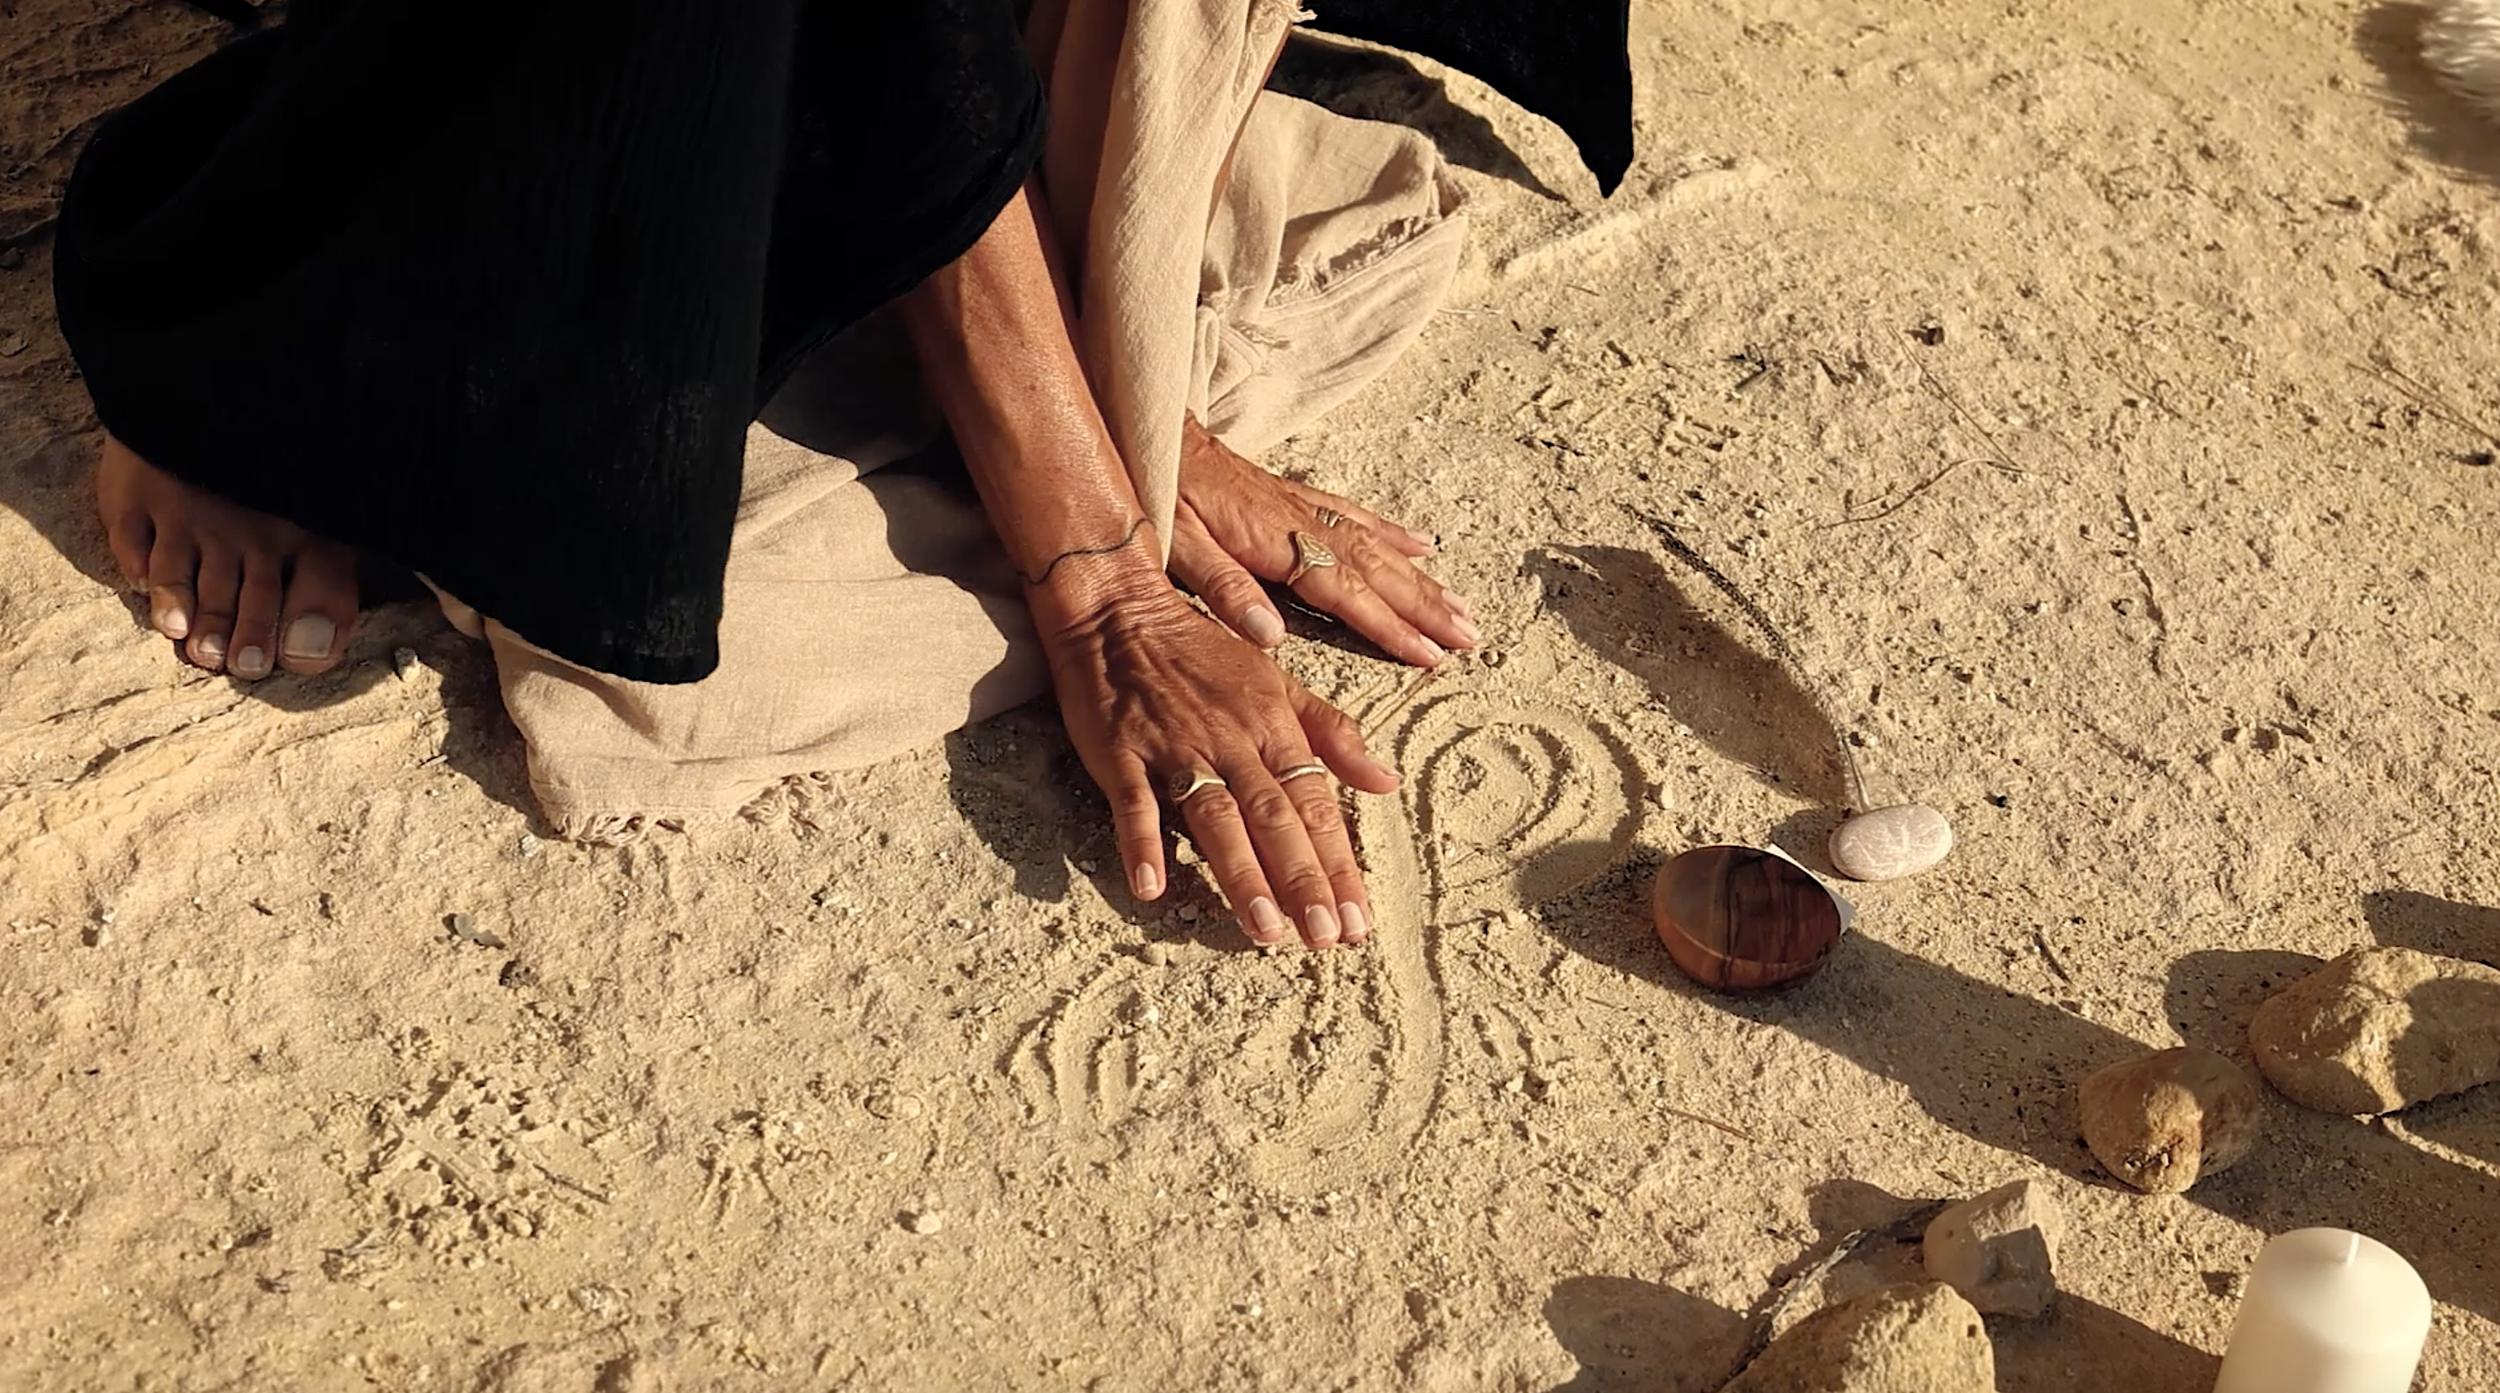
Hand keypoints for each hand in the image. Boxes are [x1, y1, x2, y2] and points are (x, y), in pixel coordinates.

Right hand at [1031, 563, 1400, 949]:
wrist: (1118, 608)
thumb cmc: (1200, 648)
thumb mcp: (1277, 681)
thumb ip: (1332, 734)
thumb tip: (1386, 781)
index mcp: (1273, 726)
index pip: (1315, 806)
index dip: (1338, 865)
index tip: (1358, 919)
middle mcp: (1231, 741)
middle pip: (1274, 819)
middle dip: (1303, 881)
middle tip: (1326, 938)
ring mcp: (1174, 748)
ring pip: (1216, 817)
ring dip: (1241, 874)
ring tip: (1264, 930)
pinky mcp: (1120, 753)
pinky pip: (1134, 803)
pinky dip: (1142, 843)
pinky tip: (1152, 888)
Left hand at [1170, 417, 1479, 667]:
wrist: (1152, 432)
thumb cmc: (1161, 495)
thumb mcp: (1178, 549)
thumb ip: (1224, 591)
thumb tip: (1272, 636)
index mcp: (1274, 543)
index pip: (1345, 593)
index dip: (1388, 627)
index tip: (1429, 656)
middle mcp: (1301, 523)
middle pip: (1377, 571)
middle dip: (1426, 607)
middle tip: (1470, 637)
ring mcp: (1304, 507)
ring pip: (1377, 546)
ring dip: (1422, 579)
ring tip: (1463, 607)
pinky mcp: (1296, 495)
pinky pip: (1356, 515)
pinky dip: (1393, 532)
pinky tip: (1423, 545)